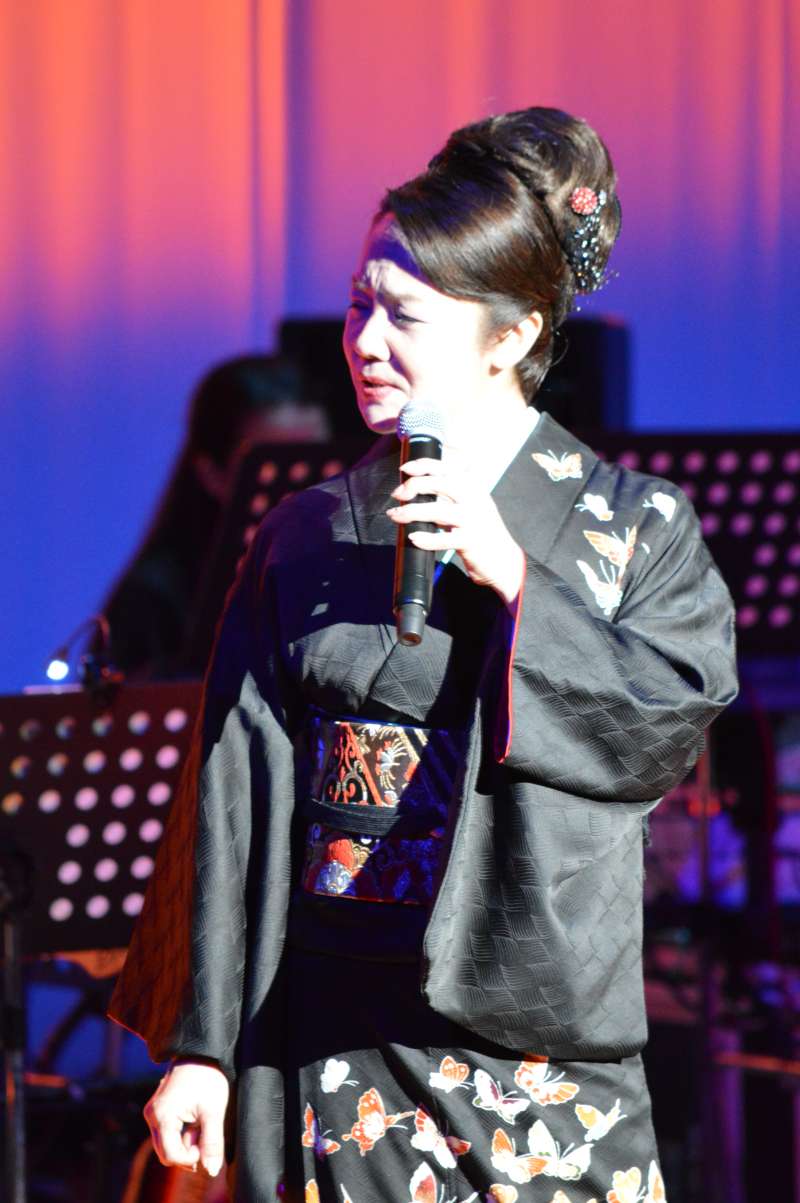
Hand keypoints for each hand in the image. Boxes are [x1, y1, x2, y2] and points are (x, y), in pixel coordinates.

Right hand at [143, 1060, 229, 1177]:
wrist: (200, 1052)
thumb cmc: (207, 1077)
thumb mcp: (213, 1111)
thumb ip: (212, 1142)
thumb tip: (211, 1171)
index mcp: (162, 1115)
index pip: (171, 1155)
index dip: (191, 1156)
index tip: (206, 1142)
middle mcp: (152, 1116)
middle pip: (166, 1154)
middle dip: (187, 1151)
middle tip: (205, 1132)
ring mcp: (153, 1113)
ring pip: (167, 1145)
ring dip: (185, 1142)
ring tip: (200, 1122)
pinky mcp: (158, 1111)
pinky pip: (167, 1134)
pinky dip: (182, 1133)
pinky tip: (194, 1119)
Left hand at [387, 457, 524, 605]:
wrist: (502, 557)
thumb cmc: (480, 528)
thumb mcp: (470, 502)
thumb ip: (450, 490)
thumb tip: (419, 480)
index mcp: (472, 486)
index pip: (445, 467)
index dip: (422, 465)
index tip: (404, 469)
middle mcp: (474, 498)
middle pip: (439, 483)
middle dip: (413, 486)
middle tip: (397, 495)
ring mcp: (473, 519)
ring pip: (437, 510)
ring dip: (411, 512)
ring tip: (395, 515)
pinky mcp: (470, 540)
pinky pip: (442, 539)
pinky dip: (425, 539)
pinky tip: (414, 538)